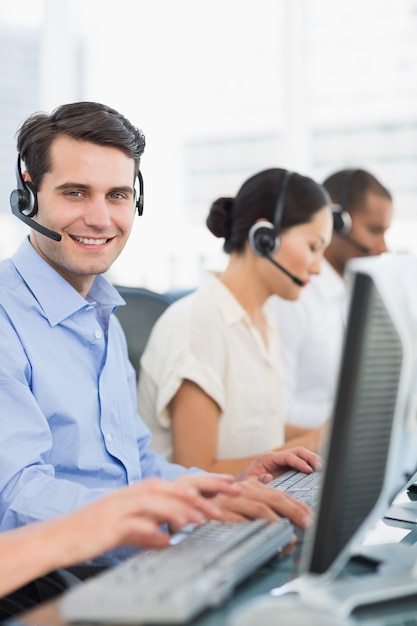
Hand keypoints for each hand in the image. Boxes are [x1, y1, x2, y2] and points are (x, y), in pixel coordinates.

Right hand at [52, 475, 239, 567]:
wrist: (58, 537)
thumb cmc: (90, 532)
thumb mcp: (124, 529)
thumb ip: (145, 530)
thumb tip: (164, 538)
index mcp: (136, 493)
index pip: (174, 484)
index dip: (201, 484)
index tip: (226, 486)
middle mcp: (130, 494)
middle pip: (171, 488)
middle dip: (200, 493)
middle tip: (225, 501)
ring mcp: (120, 507)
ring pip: (157, 501)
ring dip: (181, 509)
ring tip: (202, 520)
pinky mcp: (110, 524)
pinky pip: (136, 523)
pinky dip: (153, 528)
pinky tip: (167, 536)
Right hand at [210, 477, 312, 529]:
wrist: (189, 507)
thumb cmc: (220, 510)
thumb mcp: (242, 503)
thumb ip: (261, 503)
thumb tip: (283, 518)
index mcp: (251, 486)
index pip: (280, 494)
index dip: (297, 505)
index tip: (311, 516)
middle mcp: (243, 489)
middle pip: (275, 498)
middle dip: (295, 511)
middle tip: (309, 523)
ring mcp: (232, 500)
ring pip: (261, 507)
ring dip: (279, 522)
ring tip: (291, 536)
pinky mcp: (223, 512)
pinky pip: (244, 521)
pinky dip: (258, 529)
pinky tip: (268, 537)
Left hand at [237, 446, 322, 482]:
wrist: (238, 488)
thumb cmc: (242, 487)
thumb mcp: (248, 485)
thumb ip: (258, 481)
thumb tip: (269, 477)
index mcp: (267, 459)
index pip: (288, 456)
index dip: (300, 462)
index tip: (309, 471)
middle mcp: (275, 457)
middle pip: (297, 451)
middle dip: (310, 457)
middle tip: (320, 468)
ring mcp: (280, 462)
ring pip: (300, 455)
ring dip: (312, 460)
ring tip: (322, 469)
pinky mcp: (284, 468)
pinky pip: (300, 463)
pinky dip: (309, 465)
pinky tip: (317, 473)